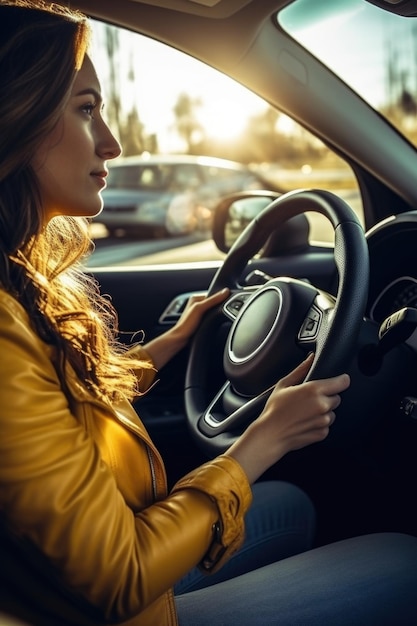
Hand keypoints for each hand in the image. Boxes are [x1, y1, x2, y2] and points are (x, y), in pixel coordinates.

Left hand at [173, 288, 229, 344]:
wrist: (180, 339)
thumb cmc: (186, 324)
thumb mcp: (200, 309)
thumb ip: (212, 300)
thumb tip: (225, 292)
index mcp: (195, 298)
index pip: (213, 295)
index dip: (220, 298)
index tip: (226, 302)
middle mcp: (196, 304)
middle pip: (213, 303)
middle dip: (218, 307)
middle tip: (220, 312)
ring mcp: (198, 313)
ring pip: (213, 311)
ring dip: (216, 315)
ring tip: (215, 319)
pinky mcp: (201, 321)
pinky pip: (211, 318)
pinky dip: (214, 320)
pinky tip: (214, 323)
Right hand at [225, 353, 350, 483]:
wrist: (270, 435)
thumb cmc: (274, 410)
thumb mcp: (284, 385)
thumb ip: (300, 370)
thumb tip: (311, 358)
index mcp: (314, 390)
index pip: (342, 382)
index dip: (341, 380)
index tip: (338, 380)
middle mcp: (322, 405)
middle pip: (337, 397)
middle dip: (327, 397)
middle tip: (310, 399)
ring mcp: (323, 421)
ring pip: (332, 412)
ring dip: (324, 411)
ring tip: (306, 412)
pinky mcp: (322, 433)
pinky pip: (327, 425)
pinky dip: (320, 423)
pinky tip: (306, 422)